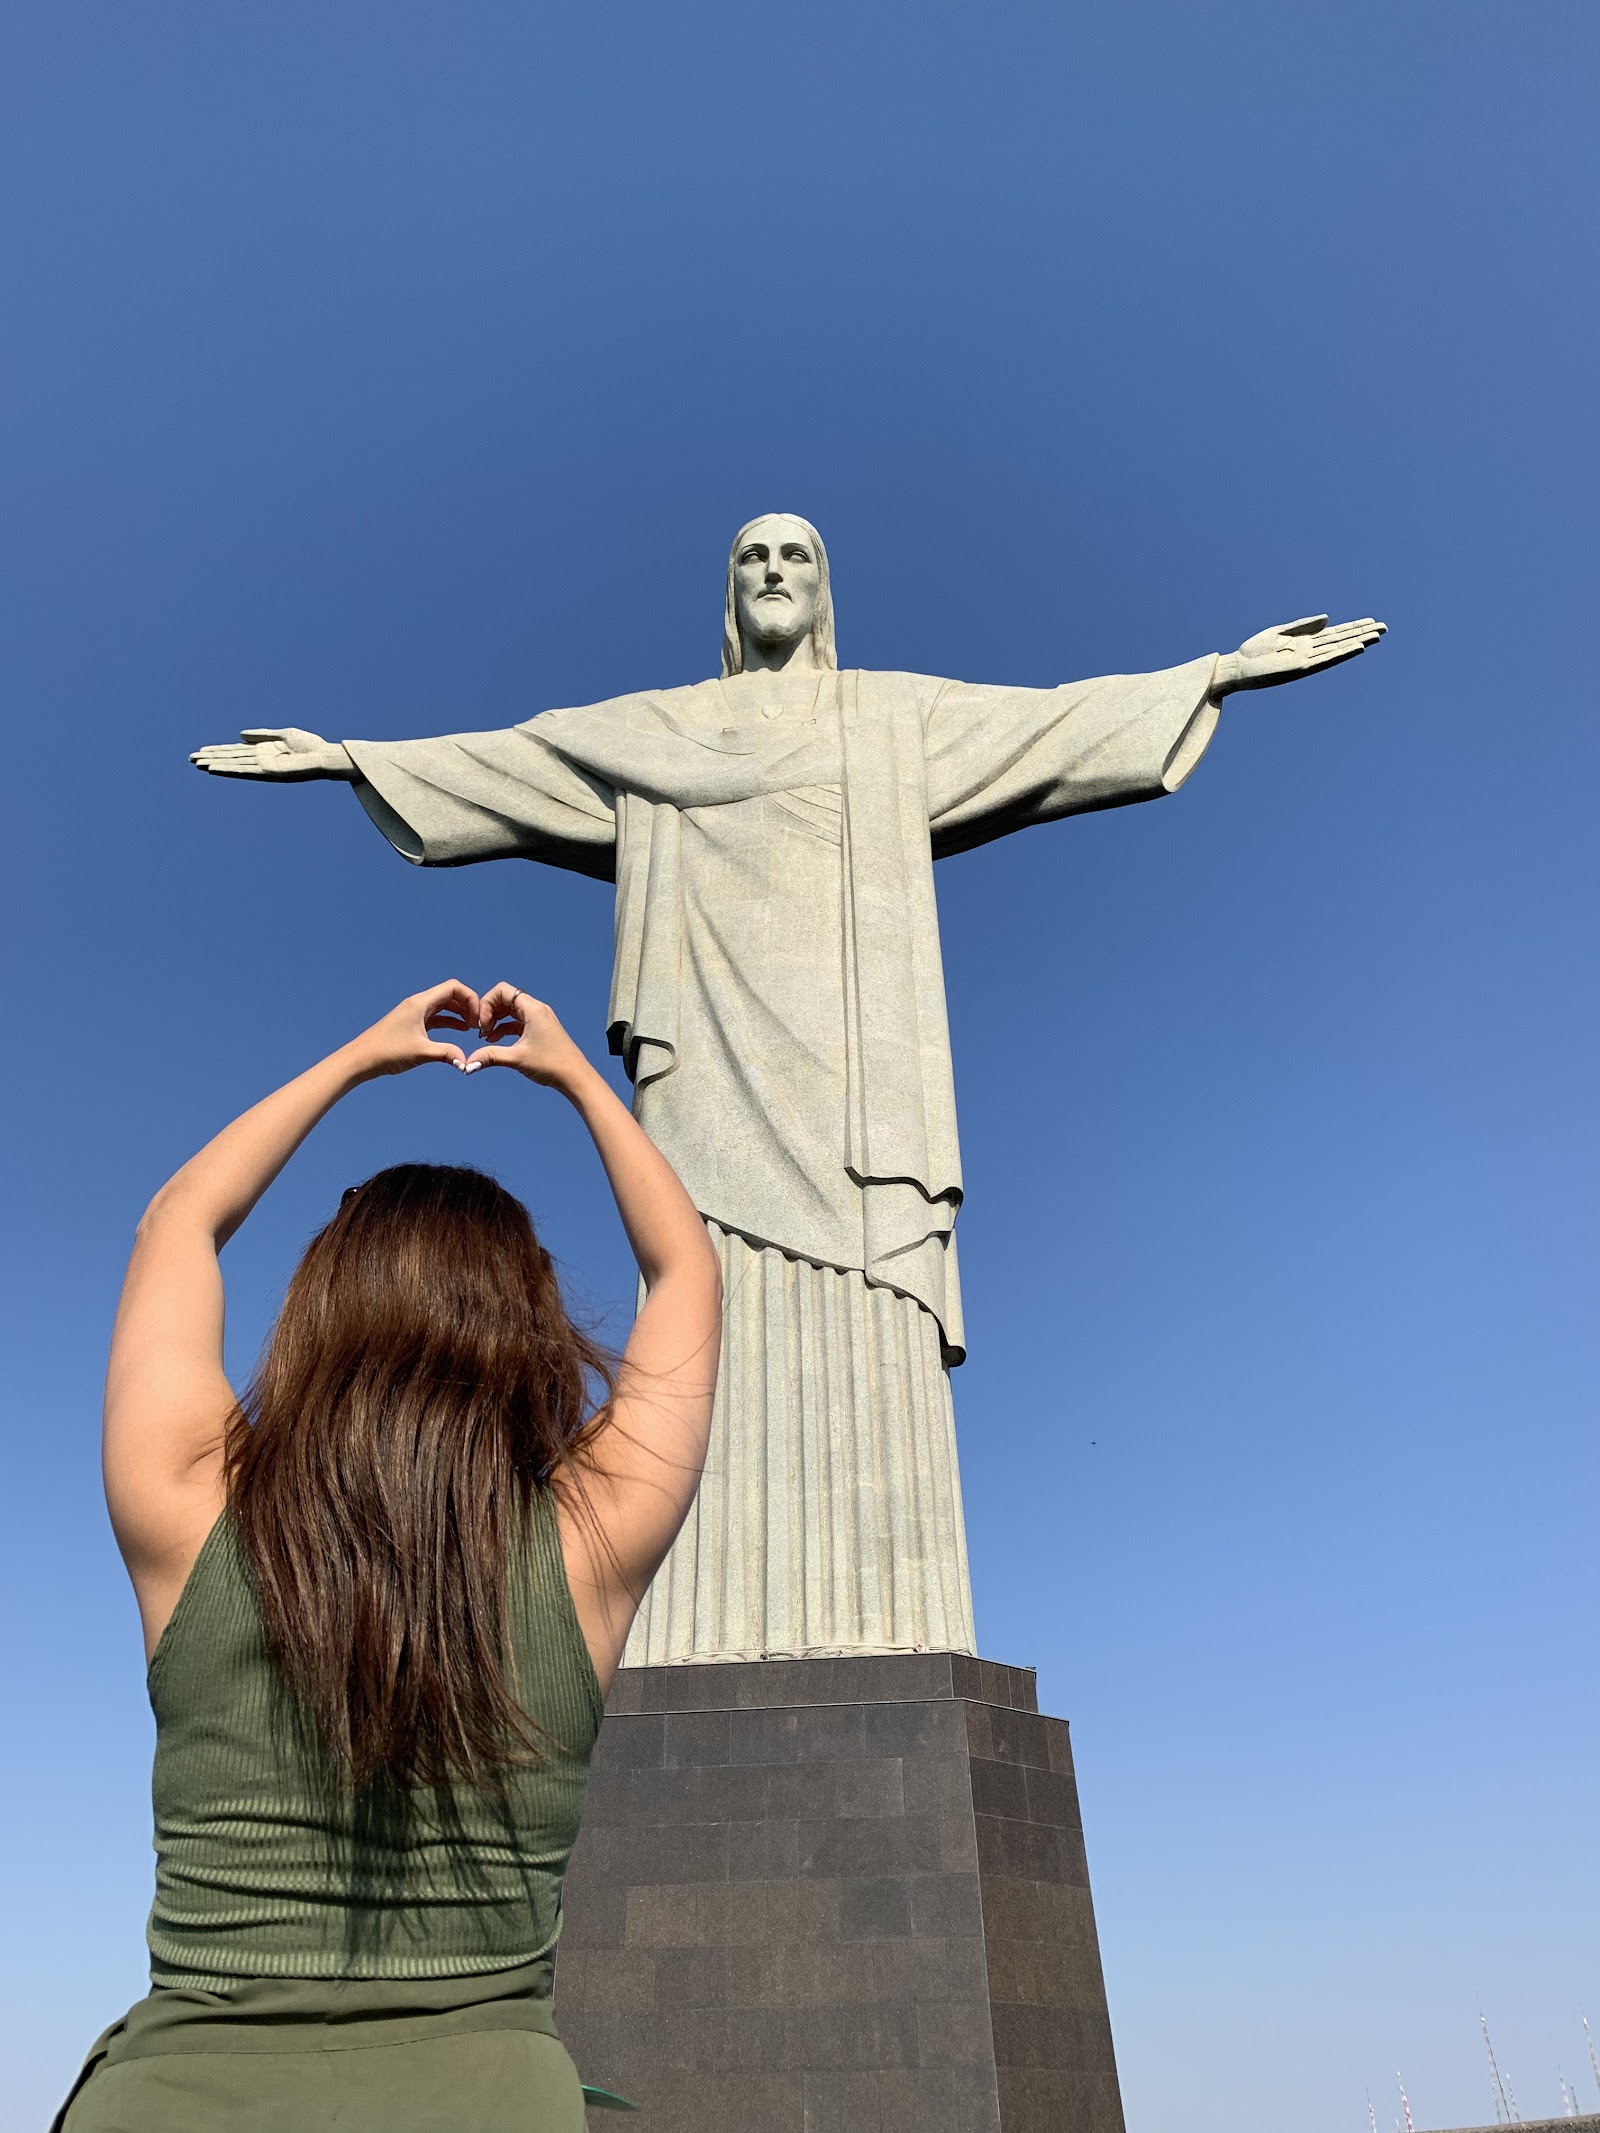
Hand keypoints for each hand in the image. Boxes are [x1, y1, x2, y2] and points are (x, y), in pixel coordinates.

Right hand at [190, 729, 357, 780]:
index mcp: (263, 752)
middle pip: (231, 759)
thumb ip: (262, 735)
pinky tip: (214, 769)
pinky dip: (229, 770)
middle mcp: (261, 761)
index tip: (201, 750)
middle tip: (190, 759)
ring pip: (233, 765)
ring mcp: (263, 768)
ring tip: (197, 764)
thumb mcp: (283, 735)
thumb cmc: (310, 746)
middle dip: (211, 758)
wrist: (325, 756)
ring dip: (215, 764)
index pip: (236, 751)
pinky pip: (244, 771)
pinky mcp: (268, 773)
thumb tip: (240, 735)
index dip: (218, 750)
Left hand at [345, 981, 480, 1077]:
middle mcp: (418, 1004)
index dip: (471, 999)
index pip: (453, 988)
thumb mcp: (421, 1053)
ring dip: (460, 1013)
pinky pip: (436, 1016)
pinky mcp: (411, 1023)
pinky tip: (460, 1030)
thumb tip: (467, 1063)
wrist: (360, 1060)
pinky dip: (450, 1021)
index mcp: (420, 1003)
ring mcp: (414, 1013)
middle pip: (450, 995)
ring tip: (473, 1029)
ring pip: (444, 1005)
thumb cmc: (386, 1052)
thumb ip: (447, 1054)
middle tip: (478, 1025)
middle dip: (468, 1006)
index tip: (477, 1019)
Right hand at [464, 983, 591, 1090]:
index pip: (502, 991)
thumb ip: (490, 1056)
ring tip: (486, 1038)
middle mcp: (537, 1010)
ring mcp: (539, 1019)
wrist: (575, 1078)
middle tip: (481, 1031)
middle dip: (489, 1012)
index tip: (482, 1024)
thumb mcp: (517, 1059)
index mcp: (533, 1009)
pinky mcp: (540, 1030)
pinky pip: (517, 1022)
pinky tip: (494, 1042)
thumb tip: (468, 1064)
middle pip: (505, 999)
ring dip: (496, 1021)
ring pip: (510, 1011)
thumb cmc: (552, 1065)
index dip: (487, 1004)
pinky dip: (504, 1029)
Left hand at [1212, 614, 1385, 695]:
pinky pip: (1325, 660)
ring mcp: (1307, 660)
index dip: (1353, 628)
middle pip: (1341, 641)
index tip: (1372, 622)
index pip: (1335, 634)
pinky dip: (1341, 654)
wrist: (1236, 667)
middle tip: (1385, 628)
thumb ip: (1303, 626)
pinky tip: (1356, 648)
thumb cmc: (1254, 651)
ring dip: (1357, 643)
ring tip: (1376, 636)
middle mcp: (1309, 652)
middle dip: (1362, 634)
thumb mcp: (1279, 632)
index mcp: (1304, 643)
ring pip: (1338, 650)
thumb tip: (1328, 618)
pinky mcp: (1300, 668)